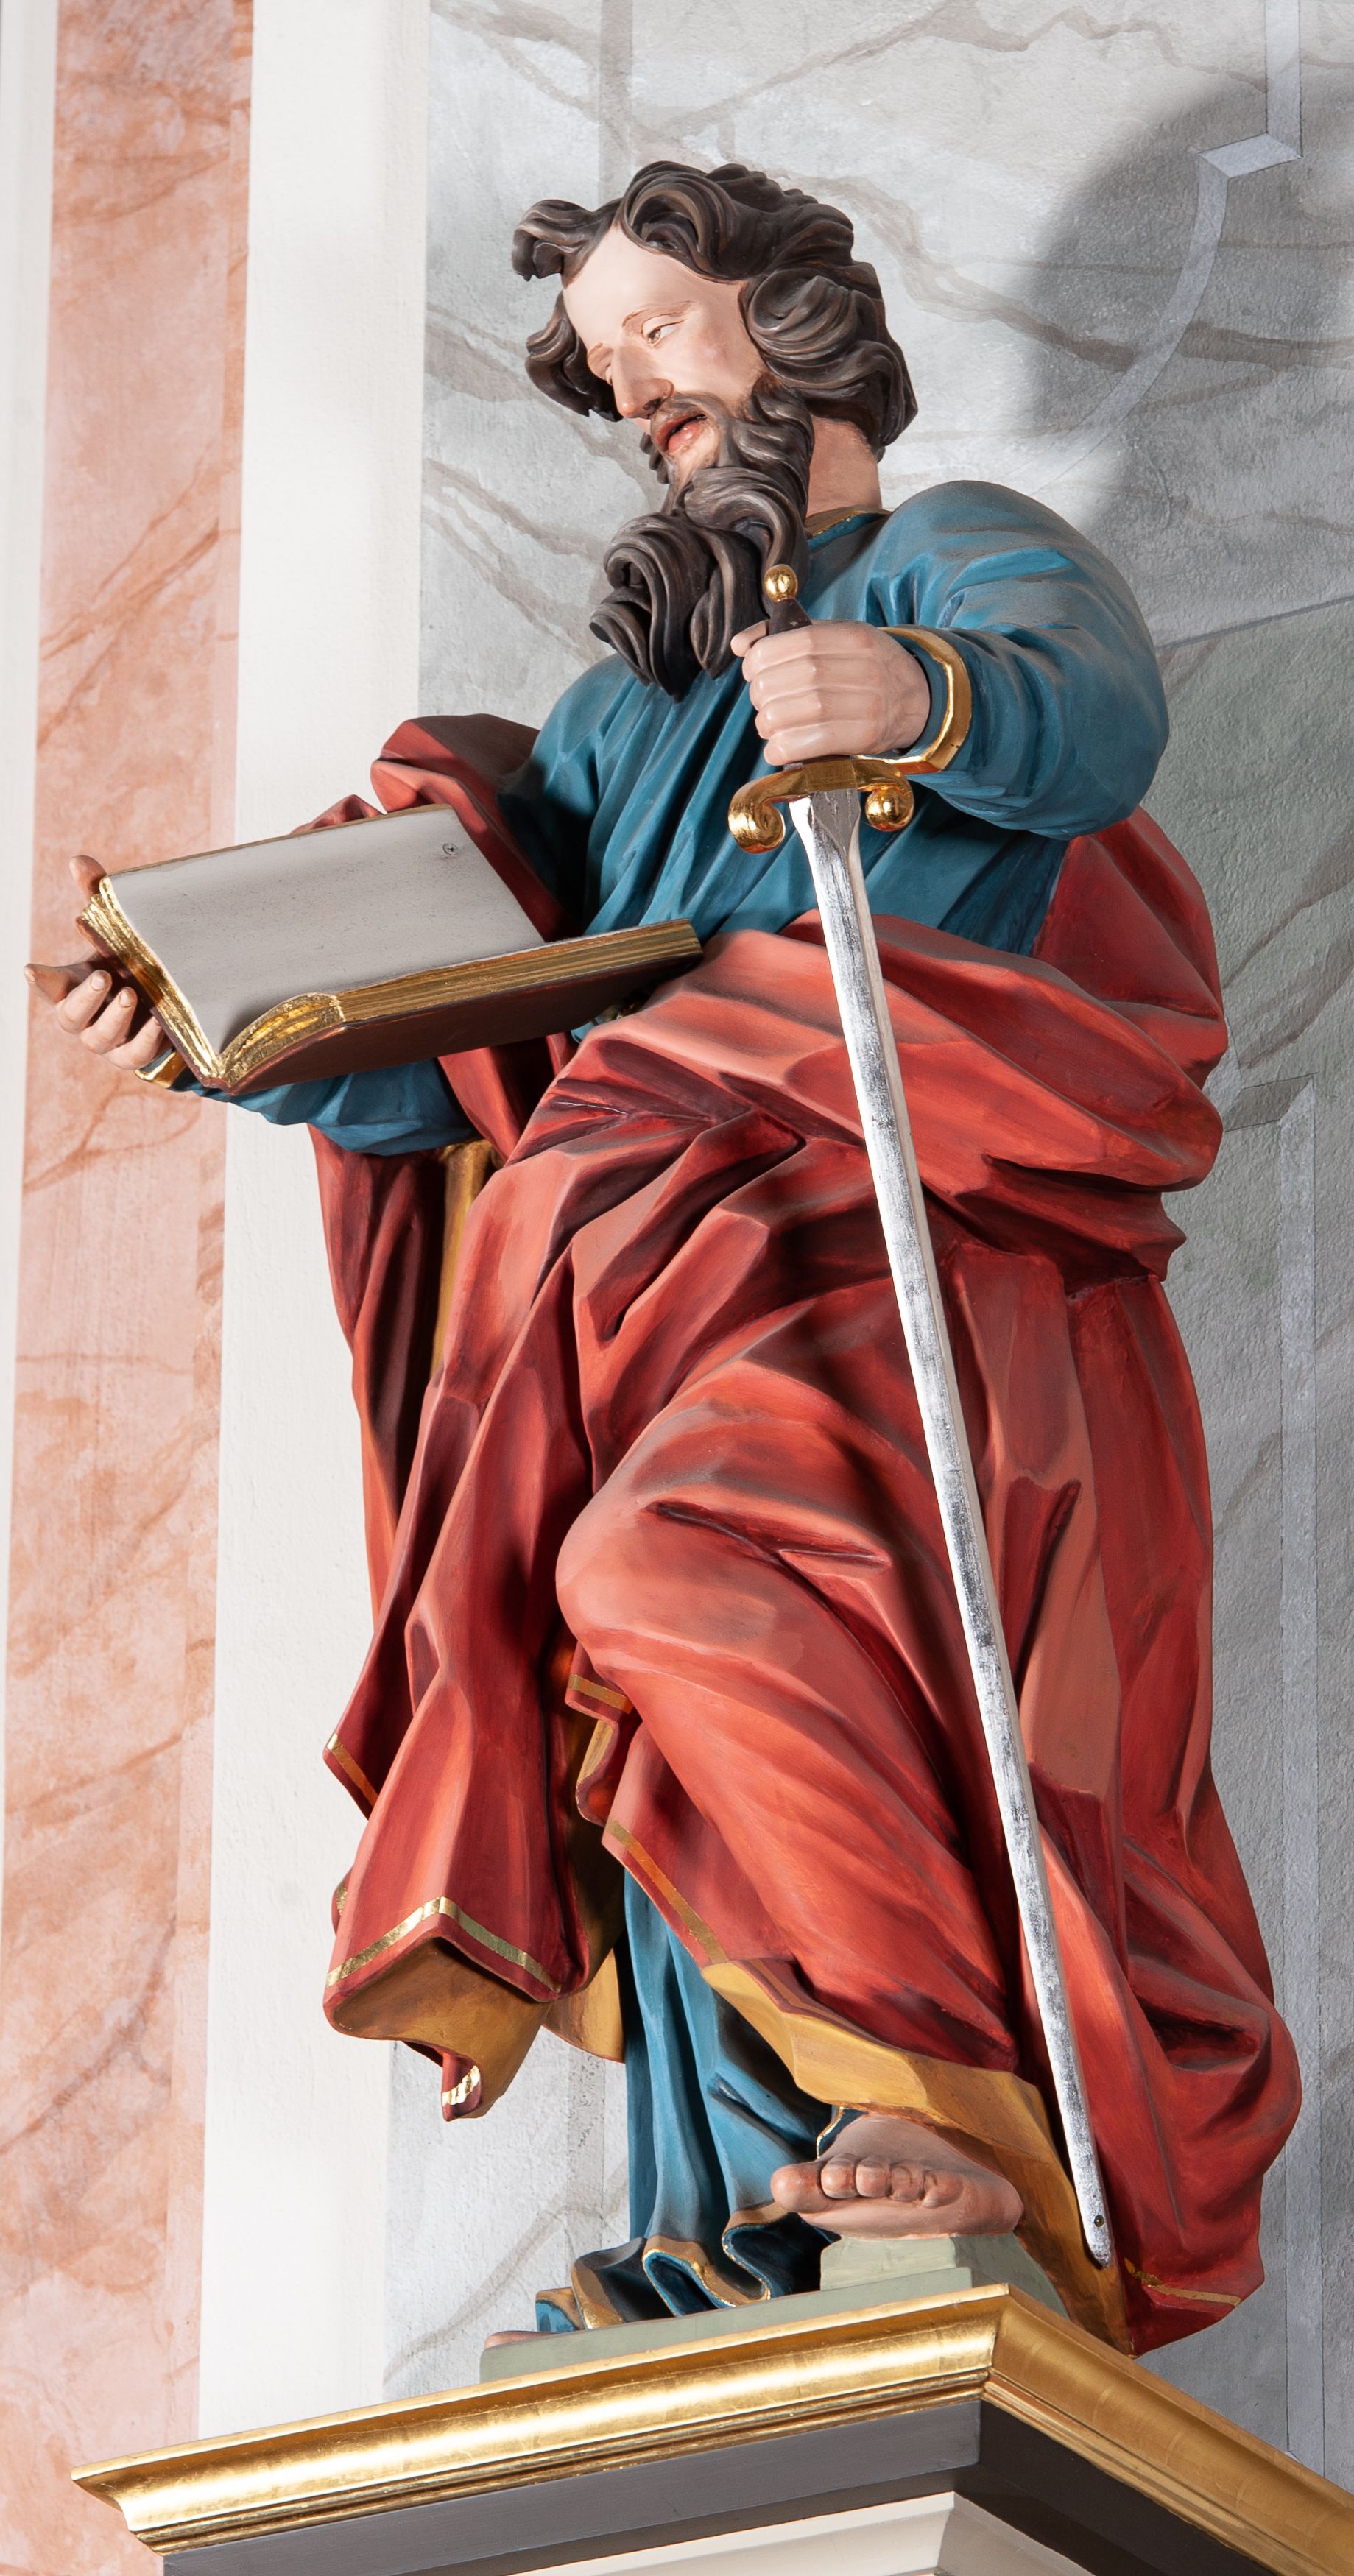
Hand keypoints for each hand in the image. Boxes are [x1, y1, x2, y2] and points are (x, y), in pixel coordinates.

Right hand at [28, 856, 170, 1075]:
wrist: (168, 999)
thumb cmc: (129, 959)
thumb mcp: (115, 929)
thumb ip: (96, 896)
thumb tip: (79, 860)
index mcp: (73, 984)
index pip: (49, 985)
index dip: (41, 980)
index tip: (31, 970)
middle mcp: (85, 1016)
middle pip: (69, 1016)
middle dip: (85, 997)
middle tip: (103, 977)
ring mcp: (107, 1040)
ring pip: (99, 1038)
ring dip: (114, 1018)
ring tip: (131, 995)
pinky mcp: (133, 1056)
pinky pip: (135, 1056)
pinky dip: (145, 1041)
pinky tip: (158, 1024)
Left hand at [732, 620, 930, 766]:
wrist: (919, 699)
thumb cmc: (866, 669)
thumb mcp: (837, 639)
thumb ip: (788, 635)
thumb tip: (740, 644)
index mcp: (856, 636)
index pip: (799, 641)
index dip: (764, 657)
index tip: (751, 671)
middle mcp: (866, 667)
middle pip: (799, 677)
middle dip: (765, 692)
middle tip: (760, 702)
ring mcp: (870, 702)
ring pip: (805, 710)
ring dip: (771, 722)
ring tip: (767, 726)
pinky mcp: (869, 735)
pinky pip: (817, 741)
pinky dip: (786, 748)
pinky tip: (776, 750)